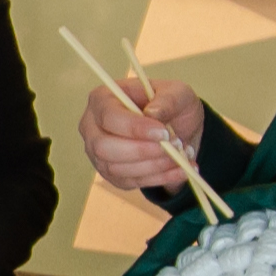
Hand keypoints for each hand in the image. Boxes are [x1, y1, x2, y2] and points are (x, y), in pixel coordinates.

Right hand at [77, 74, 208, 195]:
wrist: (179, 128)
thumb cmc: (171, 104)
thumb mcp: (177, 92)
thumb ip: (168, 99)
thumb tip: (153, 113)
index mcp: (102, 99)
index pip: (109, 116)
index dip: (134, 127)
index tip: (163, 134)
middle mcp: (93, 128)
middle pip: (104, 147)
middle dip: (141, 151)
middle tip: (174, 147)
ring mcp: (99, 154)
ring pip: (117, 169)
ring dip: (153, 166)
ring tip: (182, 157)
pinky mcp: (111, 174)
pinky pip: (129, 182)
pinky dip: (158, 179)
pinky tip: (180, 171)